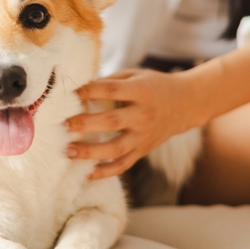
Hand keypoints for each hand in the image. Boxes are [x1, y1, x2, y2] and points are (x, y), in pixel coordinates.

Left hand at [66, 68, 203, 179]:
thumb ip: (110, 81)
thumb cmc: (154, 86)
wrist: (186, 104)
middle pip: (112, 122)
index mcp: (142, 91)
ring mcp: (144, 136)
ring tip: (68, 151)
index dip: (89, 91)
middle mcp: (144, 115)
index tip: (71, 92)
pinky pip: (123, 165)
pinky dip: (105, 172)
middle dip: (85, 123)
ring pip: (116, 149)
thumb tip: (79, 88)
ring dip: (90, 152)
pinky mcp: (143, 150)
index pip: (112, 90)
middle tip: (63, 124)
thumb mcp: (136, 75)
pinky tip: (87, 173)